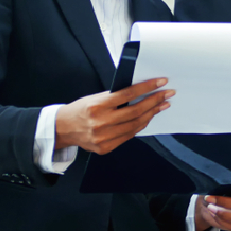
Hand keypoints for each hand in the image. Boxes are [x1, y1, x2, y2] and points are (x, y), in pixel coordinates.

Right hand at [55, 78, 173, 154]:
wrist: (63, 129)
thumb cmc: (81, 109)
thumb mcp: (95, 97)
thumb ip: (116, 96)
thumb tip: (140, 91)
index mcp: (97, 106)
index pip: (128, 94)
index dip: (147, 88)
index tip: (161, 82)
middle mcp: (101, 123)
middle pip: (135, 111)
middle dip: (155, 101)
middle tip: (168, 94)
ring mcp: (103, 138)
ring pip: (135, 125)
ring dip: (151, 114)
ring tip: (162, 105)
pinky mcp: (105, 148)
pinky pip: (128, 135)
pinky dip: (140, 125)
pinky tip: (148, 117)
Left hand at [194, 180, 230, 230]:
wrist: (214, 204)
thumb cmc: (221, 189)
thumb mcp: (226, 183)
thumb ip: (229, 182)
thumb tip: (223, 181)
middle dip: (227, 202)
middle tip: (211, 198)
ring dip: (224, 213)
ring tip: (211, 207)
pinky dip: (223, 221)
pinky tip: (213, 214)